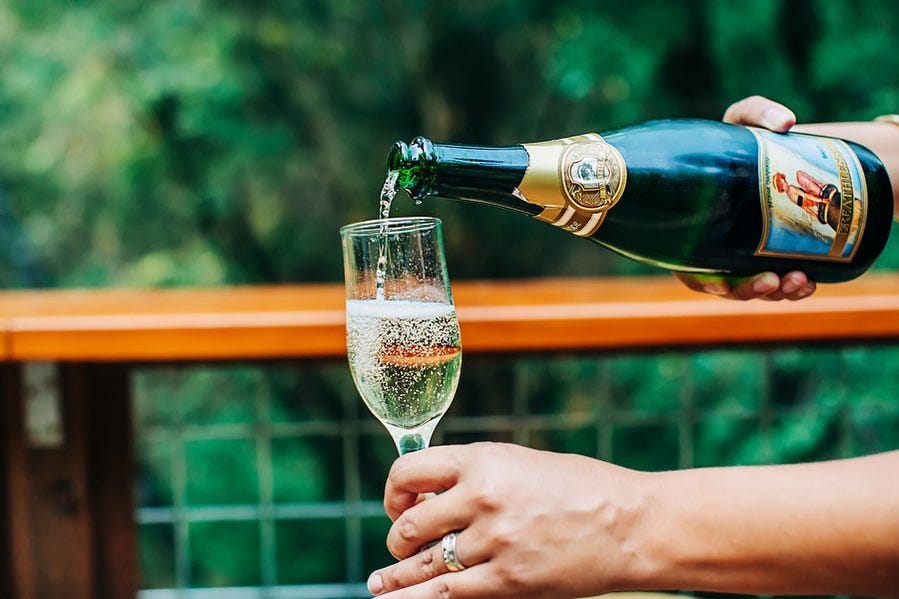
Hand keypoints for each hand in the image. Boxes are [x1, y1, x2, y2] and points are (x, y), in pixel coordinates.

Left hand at [367, 442, 649, 597]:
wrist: (632, 524)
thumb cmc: (582, 488)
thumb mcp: (522, 464)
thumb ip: (476, 477)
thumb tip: (430, 499)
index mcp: (484, 459)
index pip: (410, 472)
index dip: (394, 491)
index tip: (398, 504)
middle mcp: (482, 496)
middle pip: (410, 524)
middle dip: (398, 538)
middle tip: (401, 546)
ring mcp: (494, 540)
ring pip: (423, 564)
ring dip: (397, 576)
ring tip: (381, 583)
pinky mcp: (508, 580)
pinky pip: (447, 594)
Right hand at [675, 95, 816, 300]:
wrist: (767, 148)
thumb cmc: (740, 135)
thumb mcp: (743, 118)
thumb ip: (757, 111)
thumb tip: (786, 123)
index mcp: (691, 229)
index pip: (690, 272)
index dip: (706, 284)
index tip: (723, 284)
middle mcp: (713, 249)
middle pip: (726, 288)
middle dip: (750, 291)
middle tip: (775, 279)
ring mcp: (741, 254)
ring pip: (754, 289)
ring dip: (777, 294)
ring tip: (801, 282)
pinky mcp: (766, 255)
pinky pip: (775, 282)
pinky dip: (791, 288)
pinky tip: (809, 282)